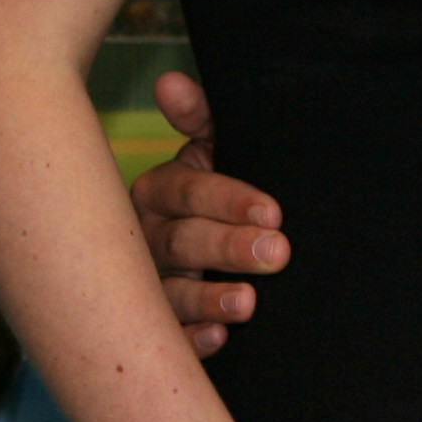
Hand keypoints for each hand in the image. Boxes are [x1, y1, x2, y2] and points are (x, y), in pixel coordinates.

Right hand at [136, 73, 285, 355]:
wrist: (229, 232)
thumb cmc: (221, 184)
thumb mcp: (218, 145)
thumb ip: (202, 117)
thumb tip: (169, 83)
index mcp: (160, 190)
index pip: (190, 192)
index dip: (229, 199)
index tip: (273, 212)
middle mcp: (145, 236)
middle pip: (181, 242)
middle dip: (229, 247)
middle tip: (277, 252)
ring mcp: (148, 283)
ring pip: (170, 292)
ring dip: (207, 298)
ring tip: (247, 302)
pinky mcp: (160, 322)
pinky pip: (170, 335)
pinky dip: (194, 338)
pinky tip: (220, 338)